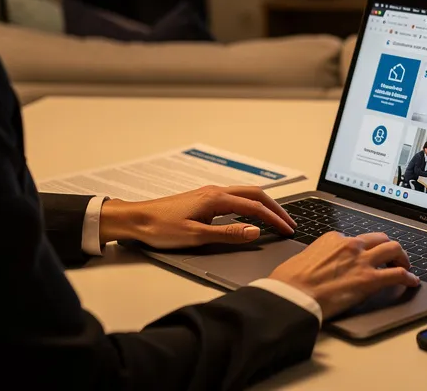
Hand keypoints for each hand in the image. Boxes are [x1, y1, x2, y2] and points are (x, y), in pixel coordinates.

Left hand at [98, 185, 294, 248]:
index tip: (288, 230)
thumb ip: (228, 234)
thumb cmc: (161, 227)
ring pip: (246, 194)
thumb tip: (255, 231)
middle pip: (255, 194)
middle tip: (289, 223)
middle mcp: (216, 191)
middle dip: (275, 208)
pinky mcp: (204, 199)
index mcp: (217, 199)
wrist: (137, 219)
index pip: (255, 208)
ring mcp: (210, 194)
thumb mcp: (196, 236)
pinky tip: (251, 215)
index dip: (274, 219)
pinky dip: (251, 205)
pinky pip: (236, 198)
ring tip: (276, 218)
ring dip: (264, 205)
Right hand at [269, 232, 419, 318]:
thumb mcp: (304, 258)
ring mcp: (362, 261)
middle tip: (392, 257)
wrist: (291, 296)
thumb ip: (319, 256)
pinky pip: (397, 274)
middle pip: (380, 238)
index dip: (365, 248)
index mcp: (333, 239)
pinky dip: (408, 277)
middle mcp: (350, 245)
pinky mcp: (370, 280)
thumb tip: (320, 264)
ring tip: (405, 266)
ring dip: (402, 257)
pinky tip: (412, 282)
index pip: (357, 239)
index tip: (367, 255)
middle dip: (388, 247)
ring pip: (393, 249)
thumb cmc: (289, 281)